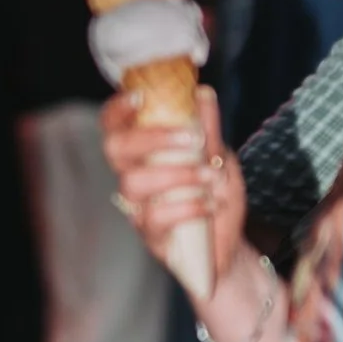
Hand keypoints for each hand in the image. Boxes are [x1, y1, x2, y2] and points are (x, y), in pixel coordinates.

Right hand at [101, 83, 246, 294]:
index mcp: (144, 155)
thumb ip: (208, 131)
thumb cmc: (215, 199)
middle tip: (191, 139)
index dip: (117, 111)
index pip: (114, 127)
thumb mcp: (219, 159)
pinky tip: (210, 204)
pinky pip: (155, 217)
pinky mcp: (150, 236)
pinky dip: (188, 207)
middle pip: (115, 149)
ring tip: (210, 177)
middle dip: (151, 138)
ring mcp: (138, 207)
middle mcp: (133, 178)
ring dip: (178, 175)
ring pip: (134, 183)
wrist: (228, 247)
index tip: (139, 98)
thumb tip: (202, 94)